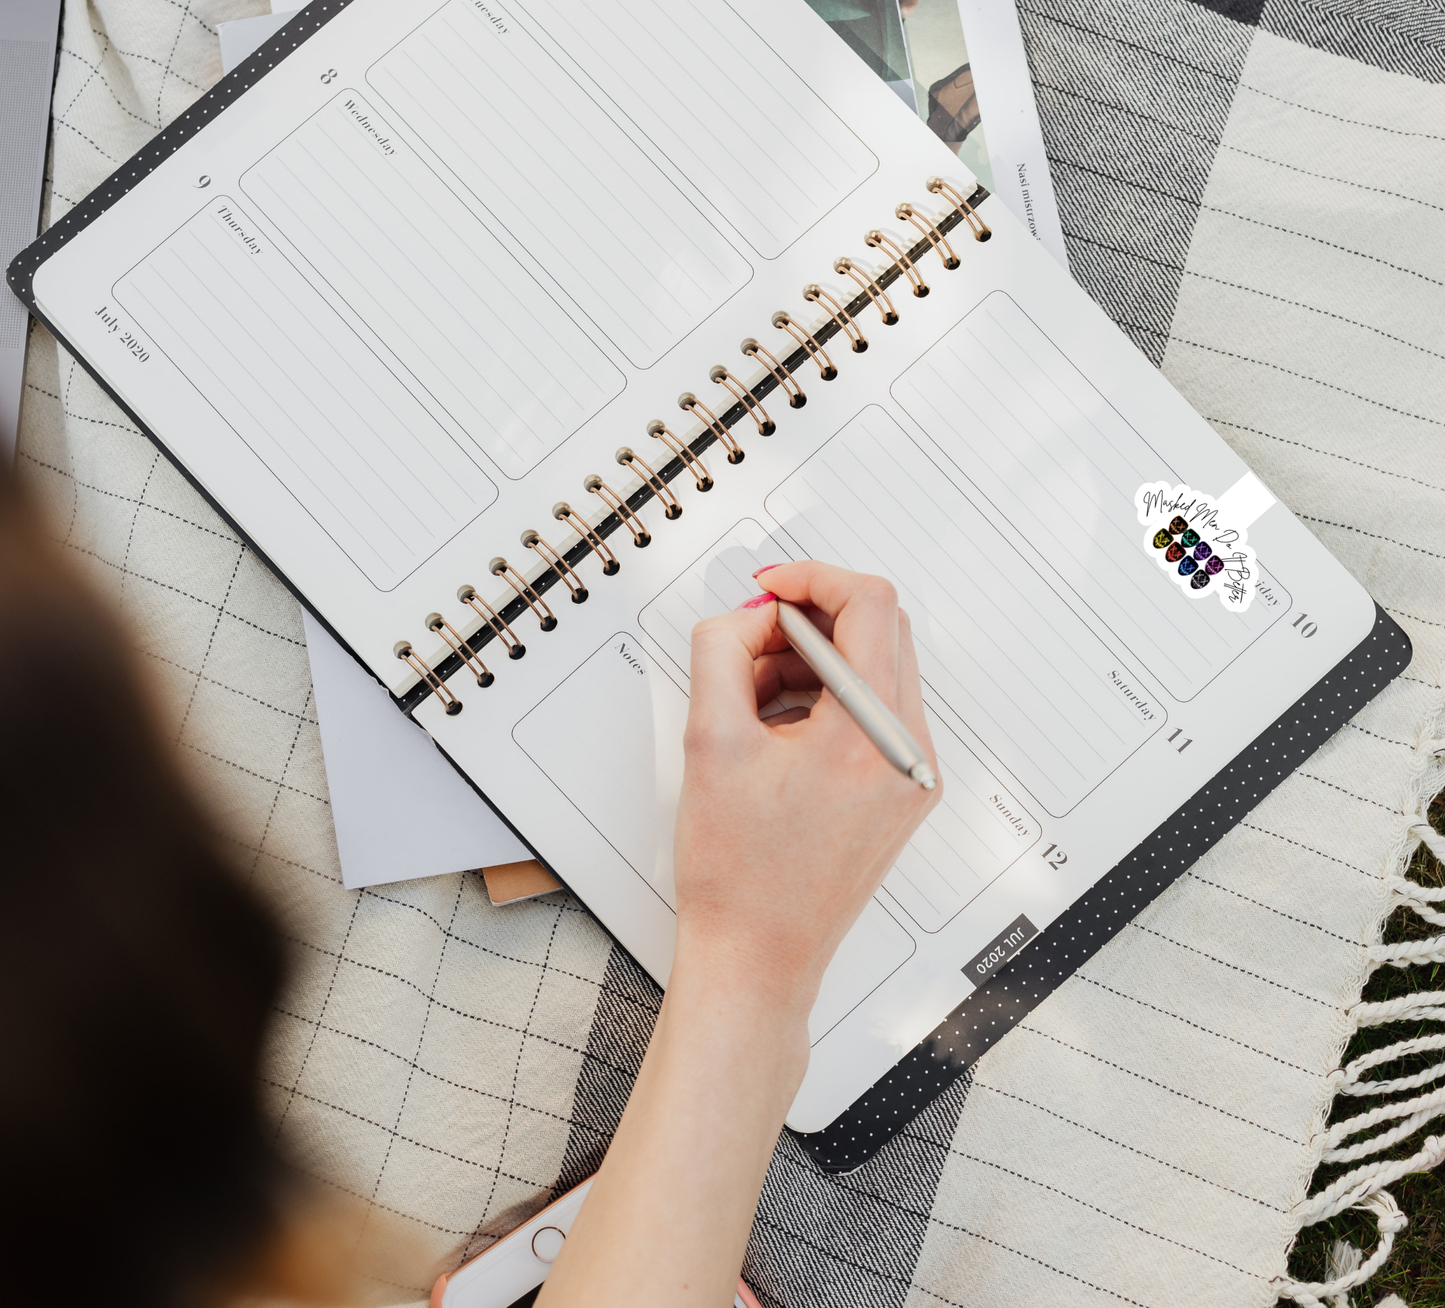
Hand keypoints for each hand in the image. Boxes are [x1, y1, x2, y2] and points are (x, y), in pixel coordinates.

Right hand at [537, 562, 937, 1307]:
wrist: (758, 957)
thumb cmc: (738, 875)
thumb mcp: (709, 742)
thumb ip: (721, 653)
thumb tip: (748, 617)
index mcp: (870, 736)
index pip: (870, 606)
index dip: (813, 579)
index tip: (770, 590)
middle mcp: (909, 752)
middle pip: (880, 632)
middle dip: (810, 621)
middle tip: (752, 640)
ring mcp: (912, 774)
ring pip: (877, 669)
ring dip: (815, 661)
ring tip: (752, 698)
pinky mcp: (902, 790)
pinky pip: (874, 711)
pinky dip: (827, 698)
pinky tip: (776, 728)